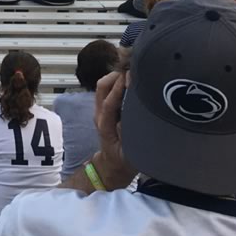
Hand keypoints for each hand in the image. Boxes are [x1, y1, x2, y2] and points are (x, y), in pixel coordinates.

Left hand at [90, 70, 133, 188]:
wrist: (112, 165)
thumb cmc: (122, 160)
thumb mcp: (128, 155)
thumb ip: (126, 139)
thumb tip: (125, 122)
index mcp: (105, 125)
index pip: (110, 102)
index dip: (118, 88)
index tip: (130, 77)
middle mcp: (101, 114)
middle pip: (102, 87)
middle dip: (116, 75)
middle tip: (135, 69)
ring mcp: (101, 110)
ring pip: (104, 85)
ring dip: (116, 76)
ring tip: (135, 71)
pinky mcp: (106, 108)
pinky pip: (109, 89)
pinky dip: (118, 81)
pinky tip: (132, 79)